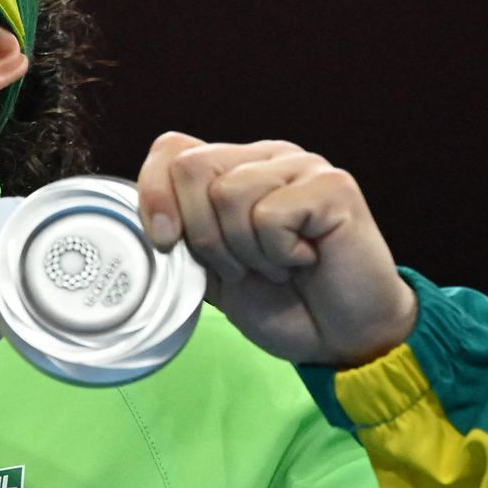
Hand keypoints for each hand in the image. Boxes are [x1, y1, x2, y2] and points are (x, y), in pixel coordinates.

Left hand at [135, 133, 417, 366]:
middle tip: (238, 267)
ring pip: (229, 193)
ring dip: (243, 250)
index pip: (172, 150)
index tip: (165, 242)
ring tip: (275, 265)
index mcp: (232, 170)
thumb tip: (151, 219)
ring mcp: (302, 166)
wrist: (336, 337)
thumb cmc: (278, 302)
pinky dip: (278, 253)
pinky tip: (304, 259)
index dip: (154, 194)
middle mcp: (265, 158)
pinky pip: (270, 215)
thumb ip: (179, 236)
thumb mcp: (207, 270)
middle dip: (201, 235)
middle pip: (192, 167)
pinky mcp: (333, 186)